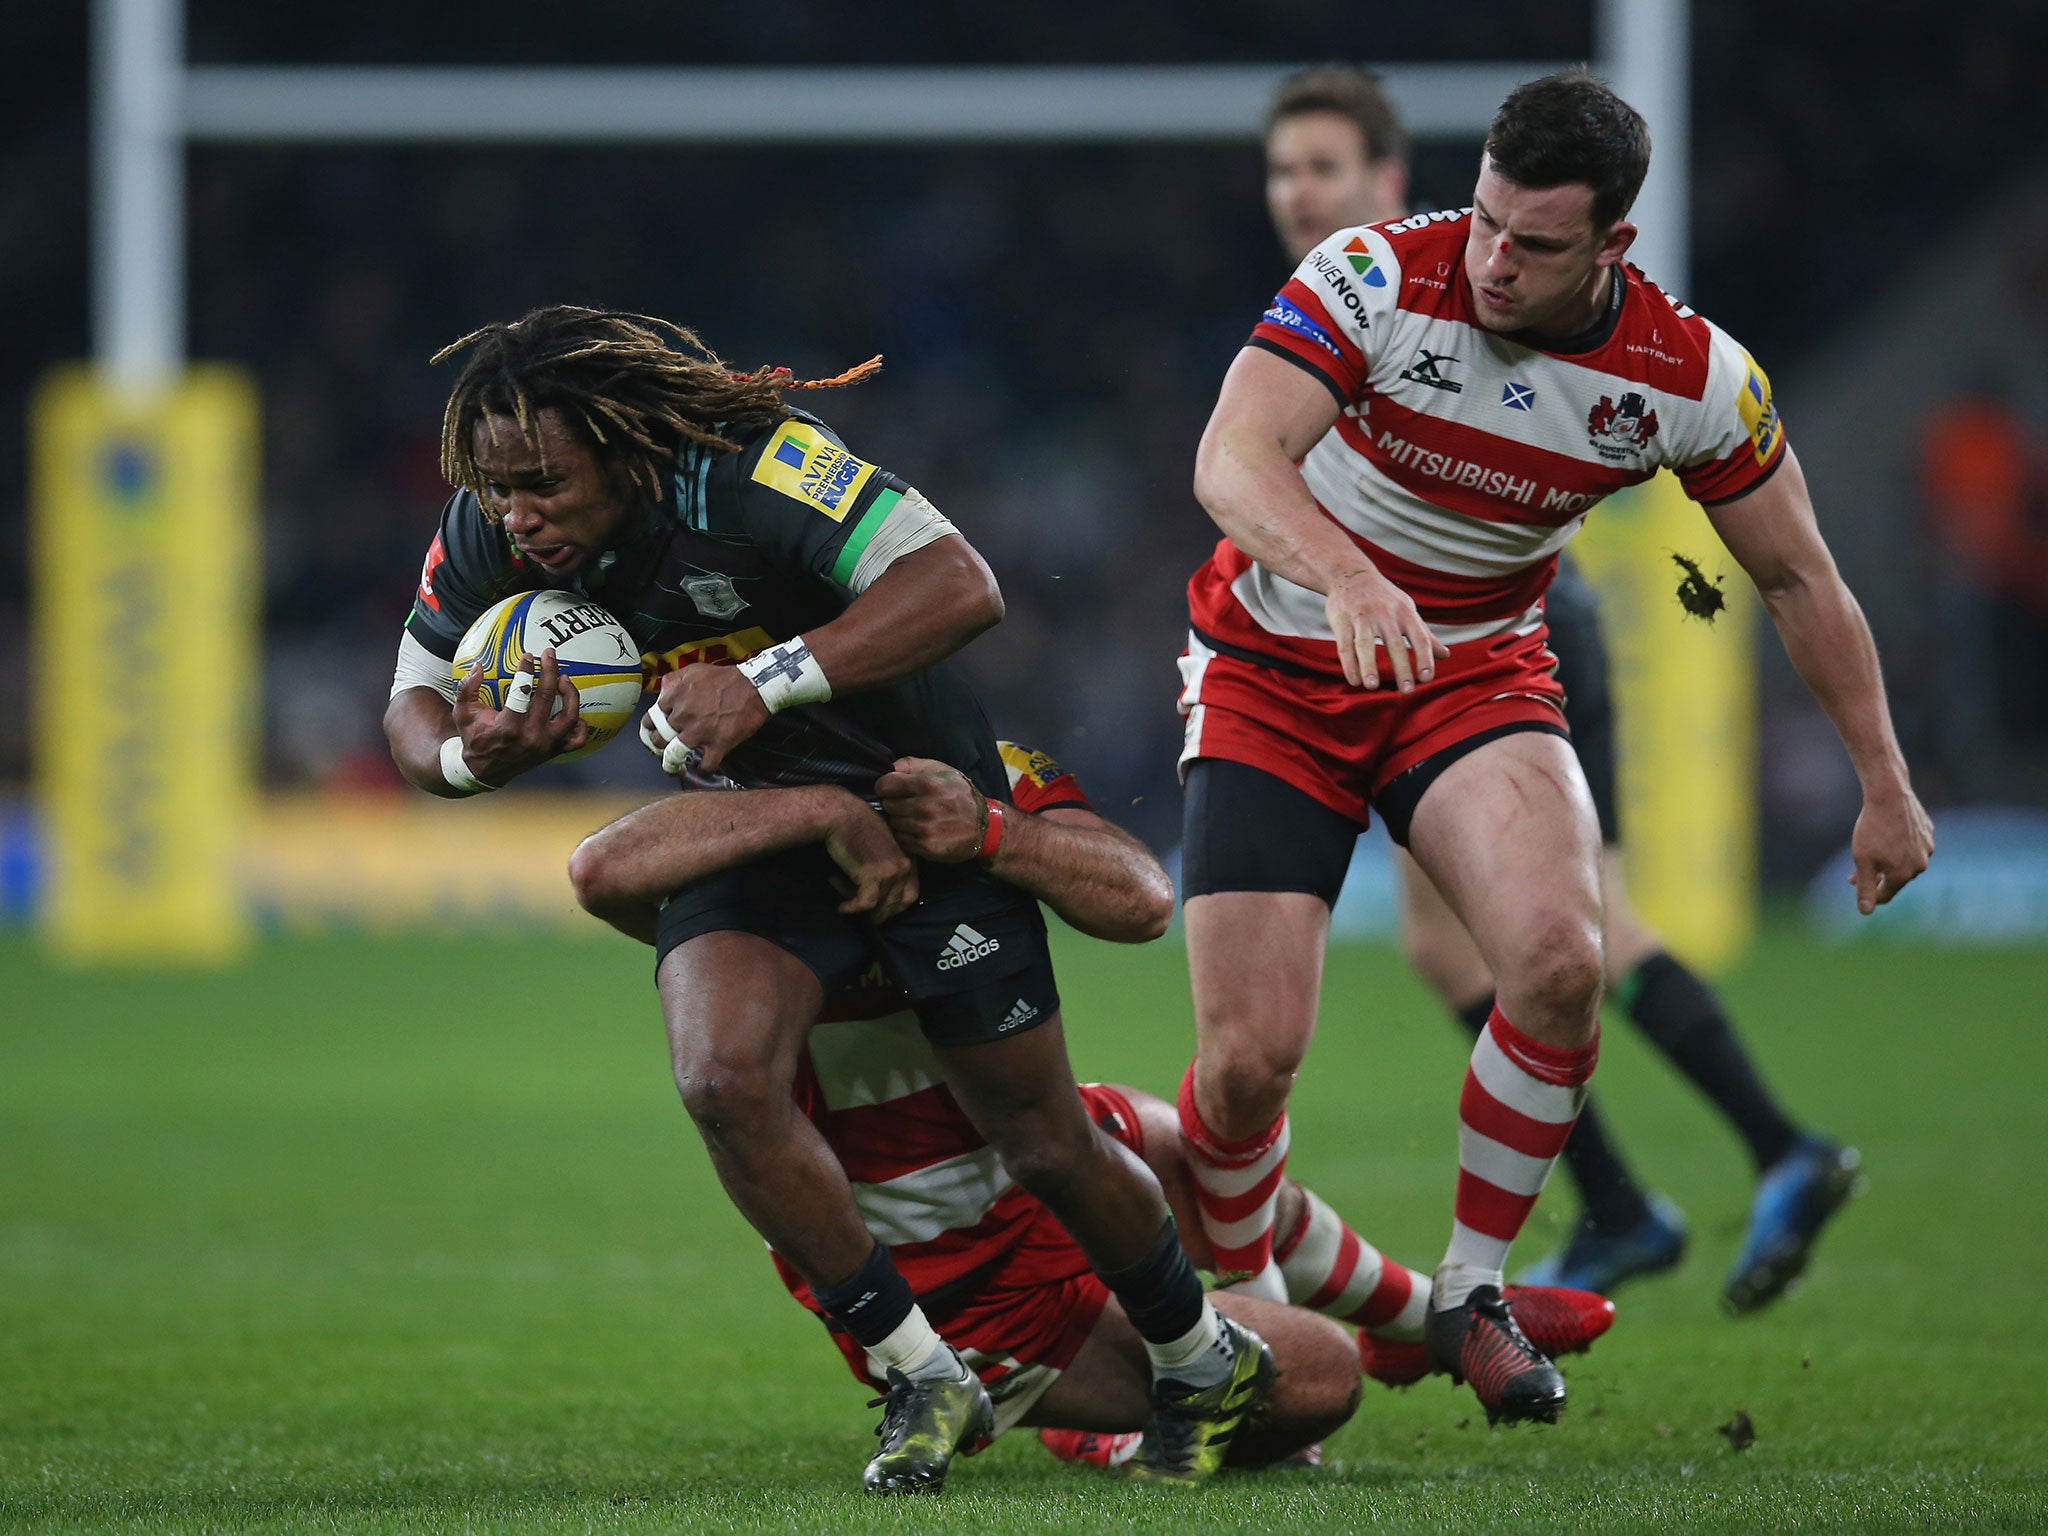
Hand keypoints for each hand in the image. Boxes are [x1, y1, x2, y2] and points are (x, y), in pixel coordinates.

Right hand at [452, 648, 586, 784]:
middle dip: (550, 671)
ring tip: (564, 677)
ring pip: (569, 717)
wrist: (485, 770)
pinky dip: (581, 725)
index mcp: (508, 727)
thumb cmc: (474, 738)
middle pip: (547, 698)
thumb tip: (477, 666)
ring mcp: (546, 746)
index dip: (526, 671)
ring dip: (570, 694)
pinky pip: (577, 739)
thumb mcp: (463, 714)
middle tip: (550, 654)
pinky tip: (573, 709)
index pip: (522, 692)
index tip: (528, 656)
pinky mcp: (554, 751)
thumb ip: (467, 689)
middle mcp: (531, 737)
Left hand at [653, 663, 770, 774]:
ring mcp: (700, 732)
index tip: (653, 733)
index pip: (651, 719)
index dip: (650, 729)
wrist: (754, 686)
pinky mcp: (718, 744)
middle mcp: (683, 716)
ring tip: (675, 769)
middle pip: (659, 740)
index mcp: (676, 698)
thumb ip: (674, 680)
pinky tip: (704, 768)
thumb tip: (662, 692)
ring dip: (671, 765)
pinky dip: (703, 771)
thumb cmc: (726, 678)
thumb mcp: (694, 671)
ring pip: (674, 756)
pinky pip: (705, 766)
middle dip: (658, 747)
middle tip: (662, 751)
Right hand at [821, 793, 919, 920]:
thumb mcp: (883, 844)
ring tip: (841, 892)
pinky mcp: (872, 876)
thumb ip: (889, 864)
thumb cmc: (856, 827)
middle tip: (858, 908)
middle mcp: (905, 866)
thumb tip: (882, 894)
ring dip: (859, 906)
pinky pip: (864, 904)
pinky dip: (851, 908)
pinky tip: (841, 907)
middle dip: (878, 912)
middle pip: (897, 904)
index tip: (877, 908)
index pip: (911, 895)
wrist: (841, 814)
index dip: (894, 906)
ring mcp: (890, 872)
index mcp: (909, 858)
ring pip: (879, 906)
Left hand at [876, 756, 984, 861]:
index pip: (886, 785)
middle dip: (895, 803)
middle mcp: (925, 807)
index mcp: (928, 784)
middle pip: (888, 805)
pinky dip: (906, 835)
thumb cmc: (960, 795)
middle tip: (908, 804)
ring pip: (893, 823)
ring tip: (916, 818)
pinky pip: (901, 839)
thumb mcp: (942, 771)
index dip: (886, 786)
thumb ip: (913, 764)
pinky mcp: (926, 846)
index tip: (893, 790)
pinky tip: (919, 831)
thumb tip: (890, 767)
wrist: (983, 827)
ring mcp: (925, 828)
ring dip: (900, 820)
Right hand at [1326, 567, 1449, 690]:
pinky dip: (1349, 664)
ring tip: (1372, 687)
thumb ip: (1425, 635)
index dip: (1424, 658)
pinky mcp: (1342, 621)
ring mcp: (1362, 617)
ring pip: (1365, 644)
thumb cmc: (1384, 598)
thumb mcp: (1407, 610)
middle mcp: (1385, 614)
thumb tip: (1446, 656)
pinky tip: (1354, 680)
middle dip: (1401, 669)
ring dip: (1368, 666)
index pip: (1419, 637)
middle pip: (1394, 644)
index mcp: (1405, 612)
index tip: (1426, 678)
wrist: (1351, 574)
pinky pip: (1345, 645)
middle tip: (1407, 691)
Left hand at [1848, 785, 1933, 914]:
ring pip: (1905, 861)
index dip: (1869, 894)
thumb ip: (1865, 888)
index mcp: (1904, 874)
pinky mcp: (1929, 832)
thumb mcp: (1863, 861)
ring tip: (1872, 851)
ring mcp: (1928, 847)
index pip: (1885, 894)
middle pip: (1896, 878)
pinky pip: (1912, 845)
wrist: (1889, 795)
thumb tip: (1866, 913)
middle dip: (1877, 876)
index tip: (1854, 885)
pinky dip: (1899, 845)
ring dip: (1889, 861)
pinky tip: (1888, 837)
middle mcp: (1920, 864)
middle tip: (1855, 872)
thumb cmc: (1872, 829)